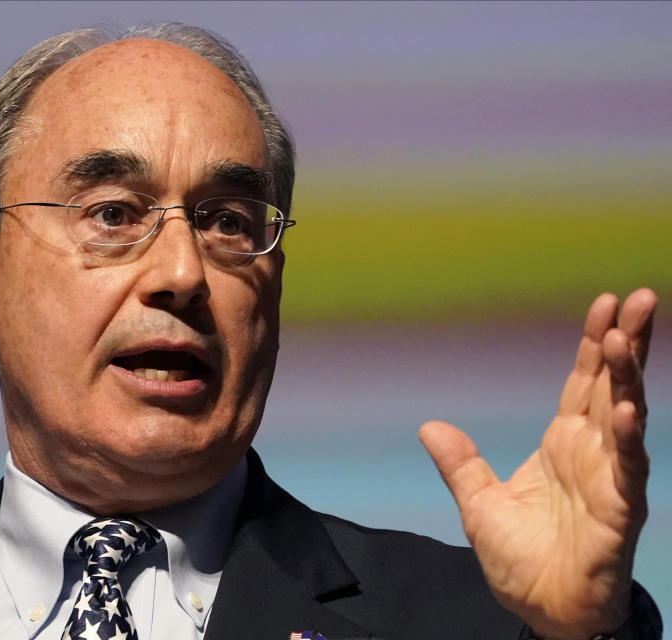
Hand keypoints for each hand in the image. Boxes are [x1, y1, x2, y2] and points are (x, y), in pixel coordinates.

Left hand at [419, 289, 656, 639]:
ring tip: (627, 334)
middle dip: (627, 341)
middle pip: (612, 384)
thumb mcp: (479, 504)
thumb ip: (460, 463)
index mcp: (563, 445)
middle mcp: (592, 453)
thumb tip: (429, 426)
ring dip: (627, 376)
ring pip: (624, 415)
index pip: (582, 382)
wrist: (543, 611)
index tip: (605, 303)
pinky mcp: (619, 510)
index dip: (593, 344)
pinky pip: (626, 468)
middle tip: (640, 297)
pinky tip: (623, 408)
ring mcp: (610, 478)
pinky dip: (625, 438)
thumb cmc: (521, 561)